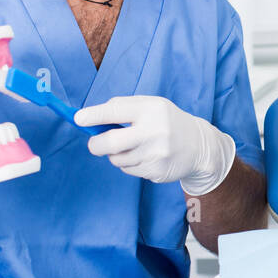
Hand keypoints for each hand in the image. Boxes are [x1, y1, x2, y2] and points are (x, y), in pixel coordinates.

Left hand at [75, 95, 235, 195]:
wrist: (199, 146)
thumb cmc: (167, 121)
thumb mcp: (152, 106)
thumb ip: (123, 109)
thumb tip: (89, 118)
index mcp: (151, 109)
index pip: (115, 111)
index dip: (93, 116)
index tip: (78, 119)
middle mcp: (154, 131)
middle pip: (110, 143)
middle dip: (95, 145)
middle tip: (94, 144)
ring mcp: (156, 154)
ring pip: (118, 159)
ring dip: (117, 155)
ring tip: (134, 147)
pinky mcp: (157, 172)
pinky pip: (129, 170)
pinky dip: (131, 165)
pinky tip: (146, 157)